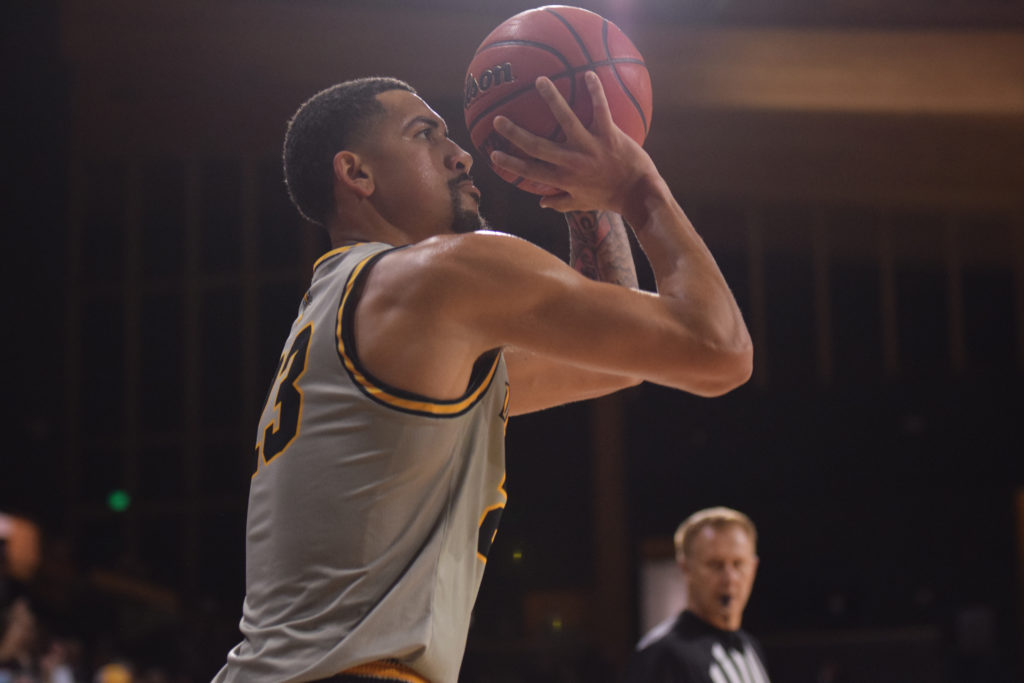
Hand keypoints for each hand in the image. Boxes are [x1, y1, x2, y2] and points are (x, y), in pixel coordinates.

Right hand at [489, 71, 658, 214]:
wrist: (639, 194)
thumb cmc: (610, 198)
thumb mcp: (582, 203)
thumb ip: (560, 202)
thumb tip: (541, 202)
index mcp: (564, 179)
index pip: (531, 171)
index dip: (511, 164)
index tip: (493, 155)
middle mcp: (572, 162)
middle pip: (537, 146)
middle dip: (515, 133)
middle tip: (498, 119)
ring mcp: (591, 147)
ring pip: (567, 120)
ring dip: (552, 99)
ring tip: (540, 81)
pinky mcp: (610, 135)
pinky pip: (601, 109)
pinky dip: (595, 91)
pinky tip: (588, 73)